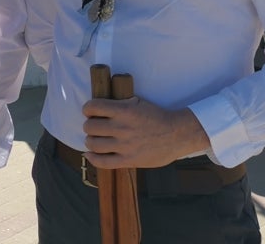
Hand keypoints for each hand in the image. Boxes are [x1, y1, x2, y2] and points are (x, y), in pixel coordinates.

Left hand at [82, 96, 208, 169]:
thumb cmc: (157, 117)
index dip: (87, 109)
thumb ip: (120, 104)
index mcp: (124, 110)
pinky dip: (92, 158)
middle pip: (89, 126)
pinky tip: (90, 154)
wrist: (176, 135)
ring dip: (90, 141)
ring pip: (93, 144)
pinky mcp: (128, 160)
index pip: (93, 107)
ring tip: (94, 140)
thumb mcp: (138, 102)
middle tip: (93, 126)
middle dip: (89, 125)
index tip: (89, 111)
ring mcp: (124, 145)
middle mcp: (122, 128)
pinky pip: (103, 162)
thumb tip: (102, 106)